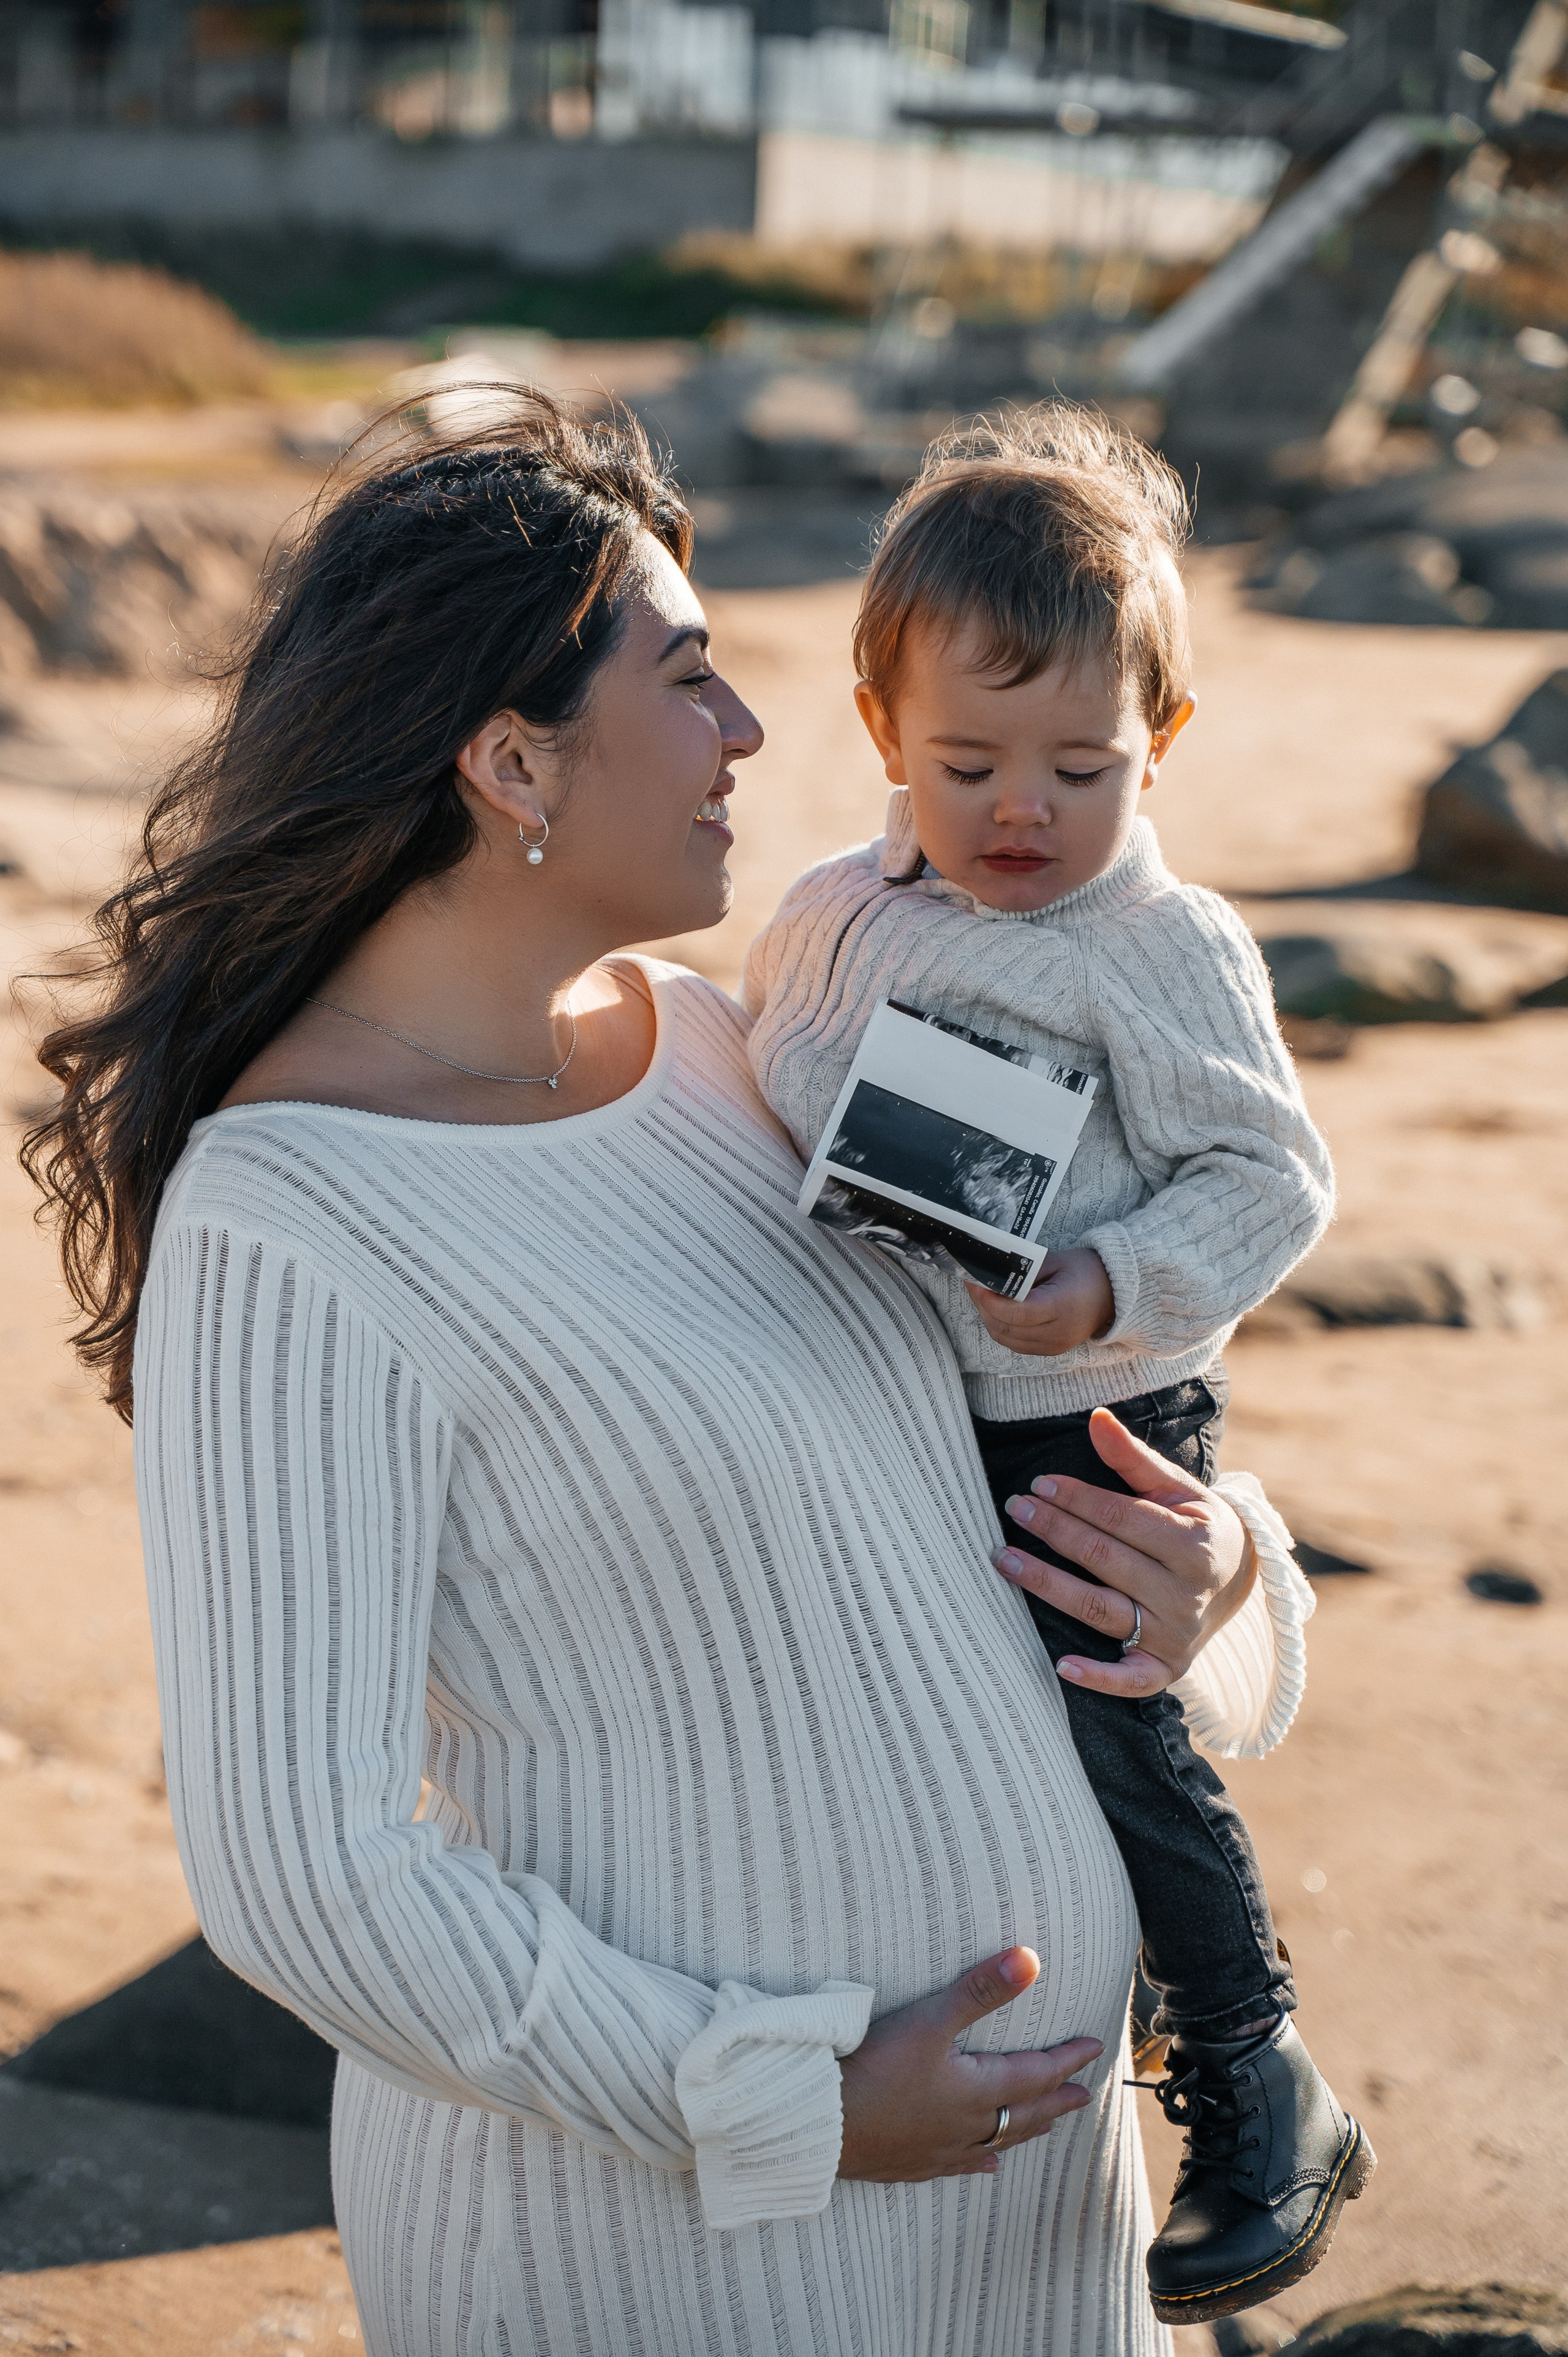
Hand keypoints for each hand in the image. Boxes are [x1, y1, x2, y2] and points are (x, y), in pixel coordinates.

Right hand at [837, 1944, 1102, 2182]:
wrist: (821, 2123)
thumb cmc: (874, 2069)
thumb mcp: (929, 2021)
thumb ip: (980, 1991)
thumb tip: (1030, 1960)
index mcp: (975, 2090)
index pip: (1035, 2073)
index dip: (1066, 2059)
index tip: (1093, 2048)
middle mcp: (966, 2126)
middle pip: (1024, 2112)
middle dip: (1056, 2100)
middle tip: (1083, 2096)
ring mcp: (939, 2149)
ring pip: (997, 2140)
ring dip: (1026, 2128)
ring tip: (1047, 2125)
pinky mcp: (912, 2163)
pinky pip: (960, 2165)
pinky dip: (982, 2160)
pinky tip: (989, 2164)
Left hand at [965, 1250, 1113, 1358]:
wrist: (1115, 1293)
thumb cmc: (1087, 1271)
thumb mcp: (1055, 1261)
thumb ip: (1023, 1271)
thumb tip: (991, 1275)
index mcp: (1061, 1307)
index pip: (1014, 1313)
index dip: (989, 1300)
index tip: (974, 1283)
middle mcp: (1057, 1333)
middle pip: (1006, 1327)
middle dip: (983, 1306)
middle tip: (974, 1285)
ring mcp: (1054, 1346)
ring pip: (1006, 1339)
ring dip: (989, 1319)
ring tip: (983, 1297)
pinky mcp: (1052, 1350)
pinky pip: (1016, 1344)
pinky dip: (1002, 1328)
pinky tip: (998, 1311)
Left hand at [995, 1408, 1255, 1698]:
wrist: (1238, 1580)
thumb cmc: (1197, 1526)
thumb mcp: (1177, 1488)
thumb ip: (1134, 1457)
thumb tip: (1096, 1417)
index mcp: (1194, 1543)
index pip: (1121, 1518)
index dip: (1076, 1499)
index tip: (1038, 1484)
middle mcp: (1186, 1593)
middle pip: (1103, 1559)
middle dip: (1053, 1531)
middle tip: (1014, 1508)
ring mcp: (1175, 1635)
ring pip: (1100, 1610)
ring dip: (1047, 1585)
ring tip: (1003, 1559)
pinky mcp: (1166, 1670)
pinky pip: (1131, 1681)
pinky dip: (1098, 1678)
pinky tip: (1060, 1665)